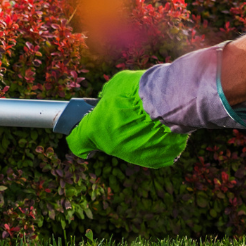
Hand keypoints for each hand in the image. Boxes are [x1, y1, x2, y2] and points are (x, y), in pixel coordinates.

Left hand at [65, 70, 188, 168]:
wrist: (168, 100)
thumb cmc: (137, 90)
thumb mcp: (114, 85)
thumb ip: (106, 96)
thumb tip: (105, 99)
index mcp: (95, 130)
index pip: (76, 143)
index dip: (79, 134)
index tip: (84, 129)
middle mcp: (111, 148)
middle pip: (106, 142)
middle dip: (112, 129)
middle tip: (124, 114)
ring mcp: (134, 156)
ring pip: (129, 147)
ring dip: (133, 135)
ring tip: (147, 118)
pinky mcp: (156, 160)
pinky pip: (151, 151)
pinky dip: (154, 141)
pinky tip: (161, 127)